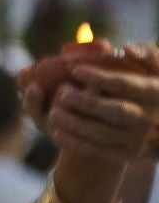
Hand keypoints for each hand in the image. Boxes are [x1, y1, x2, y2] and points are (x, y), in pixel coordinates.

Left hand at [47, 45, 158, 166]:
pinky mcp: (127, 154)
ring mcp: (139, 138)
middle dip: (87, 103)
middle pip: (117, 111)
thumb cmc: (136, 81)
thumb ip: (140, 54)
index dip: (99, 77)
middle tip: (62, 92)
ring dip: (77, 124)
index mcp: (153, 91)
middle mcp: (149, 117)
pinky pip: (100, 151)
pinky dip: (76, 143)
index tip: (74, 70)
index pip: (126, 84)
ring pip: (107, 134)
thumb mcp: (144, 67)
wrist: (138, 120)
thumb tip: (127, 48)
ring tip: (53, 113)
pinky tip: (55, 132)